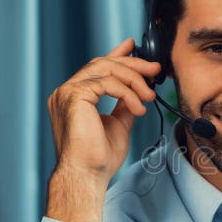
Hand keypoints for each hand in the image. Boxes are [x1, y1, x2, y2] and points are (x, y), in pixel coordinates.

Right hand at [45, 38, 159, 221]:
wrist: (87, 175)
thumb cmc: (98, 158)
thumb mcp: (118, 125)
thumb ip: (124, 106)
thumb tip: (138, 93)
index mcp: (75, 97)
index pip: (97, 68)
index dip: (116, 54)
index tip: (133, 47)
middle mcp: (67, 91)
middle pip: (103, 63)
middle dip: (132, 64)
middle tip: (155, 69)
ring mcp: (67, 92)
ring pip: (105, 68)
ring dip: (134, 79)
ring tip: (149, 95)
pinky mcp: (73, 96)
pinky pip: (107, 83)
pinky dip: (127, 93)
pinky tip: (138, 107)